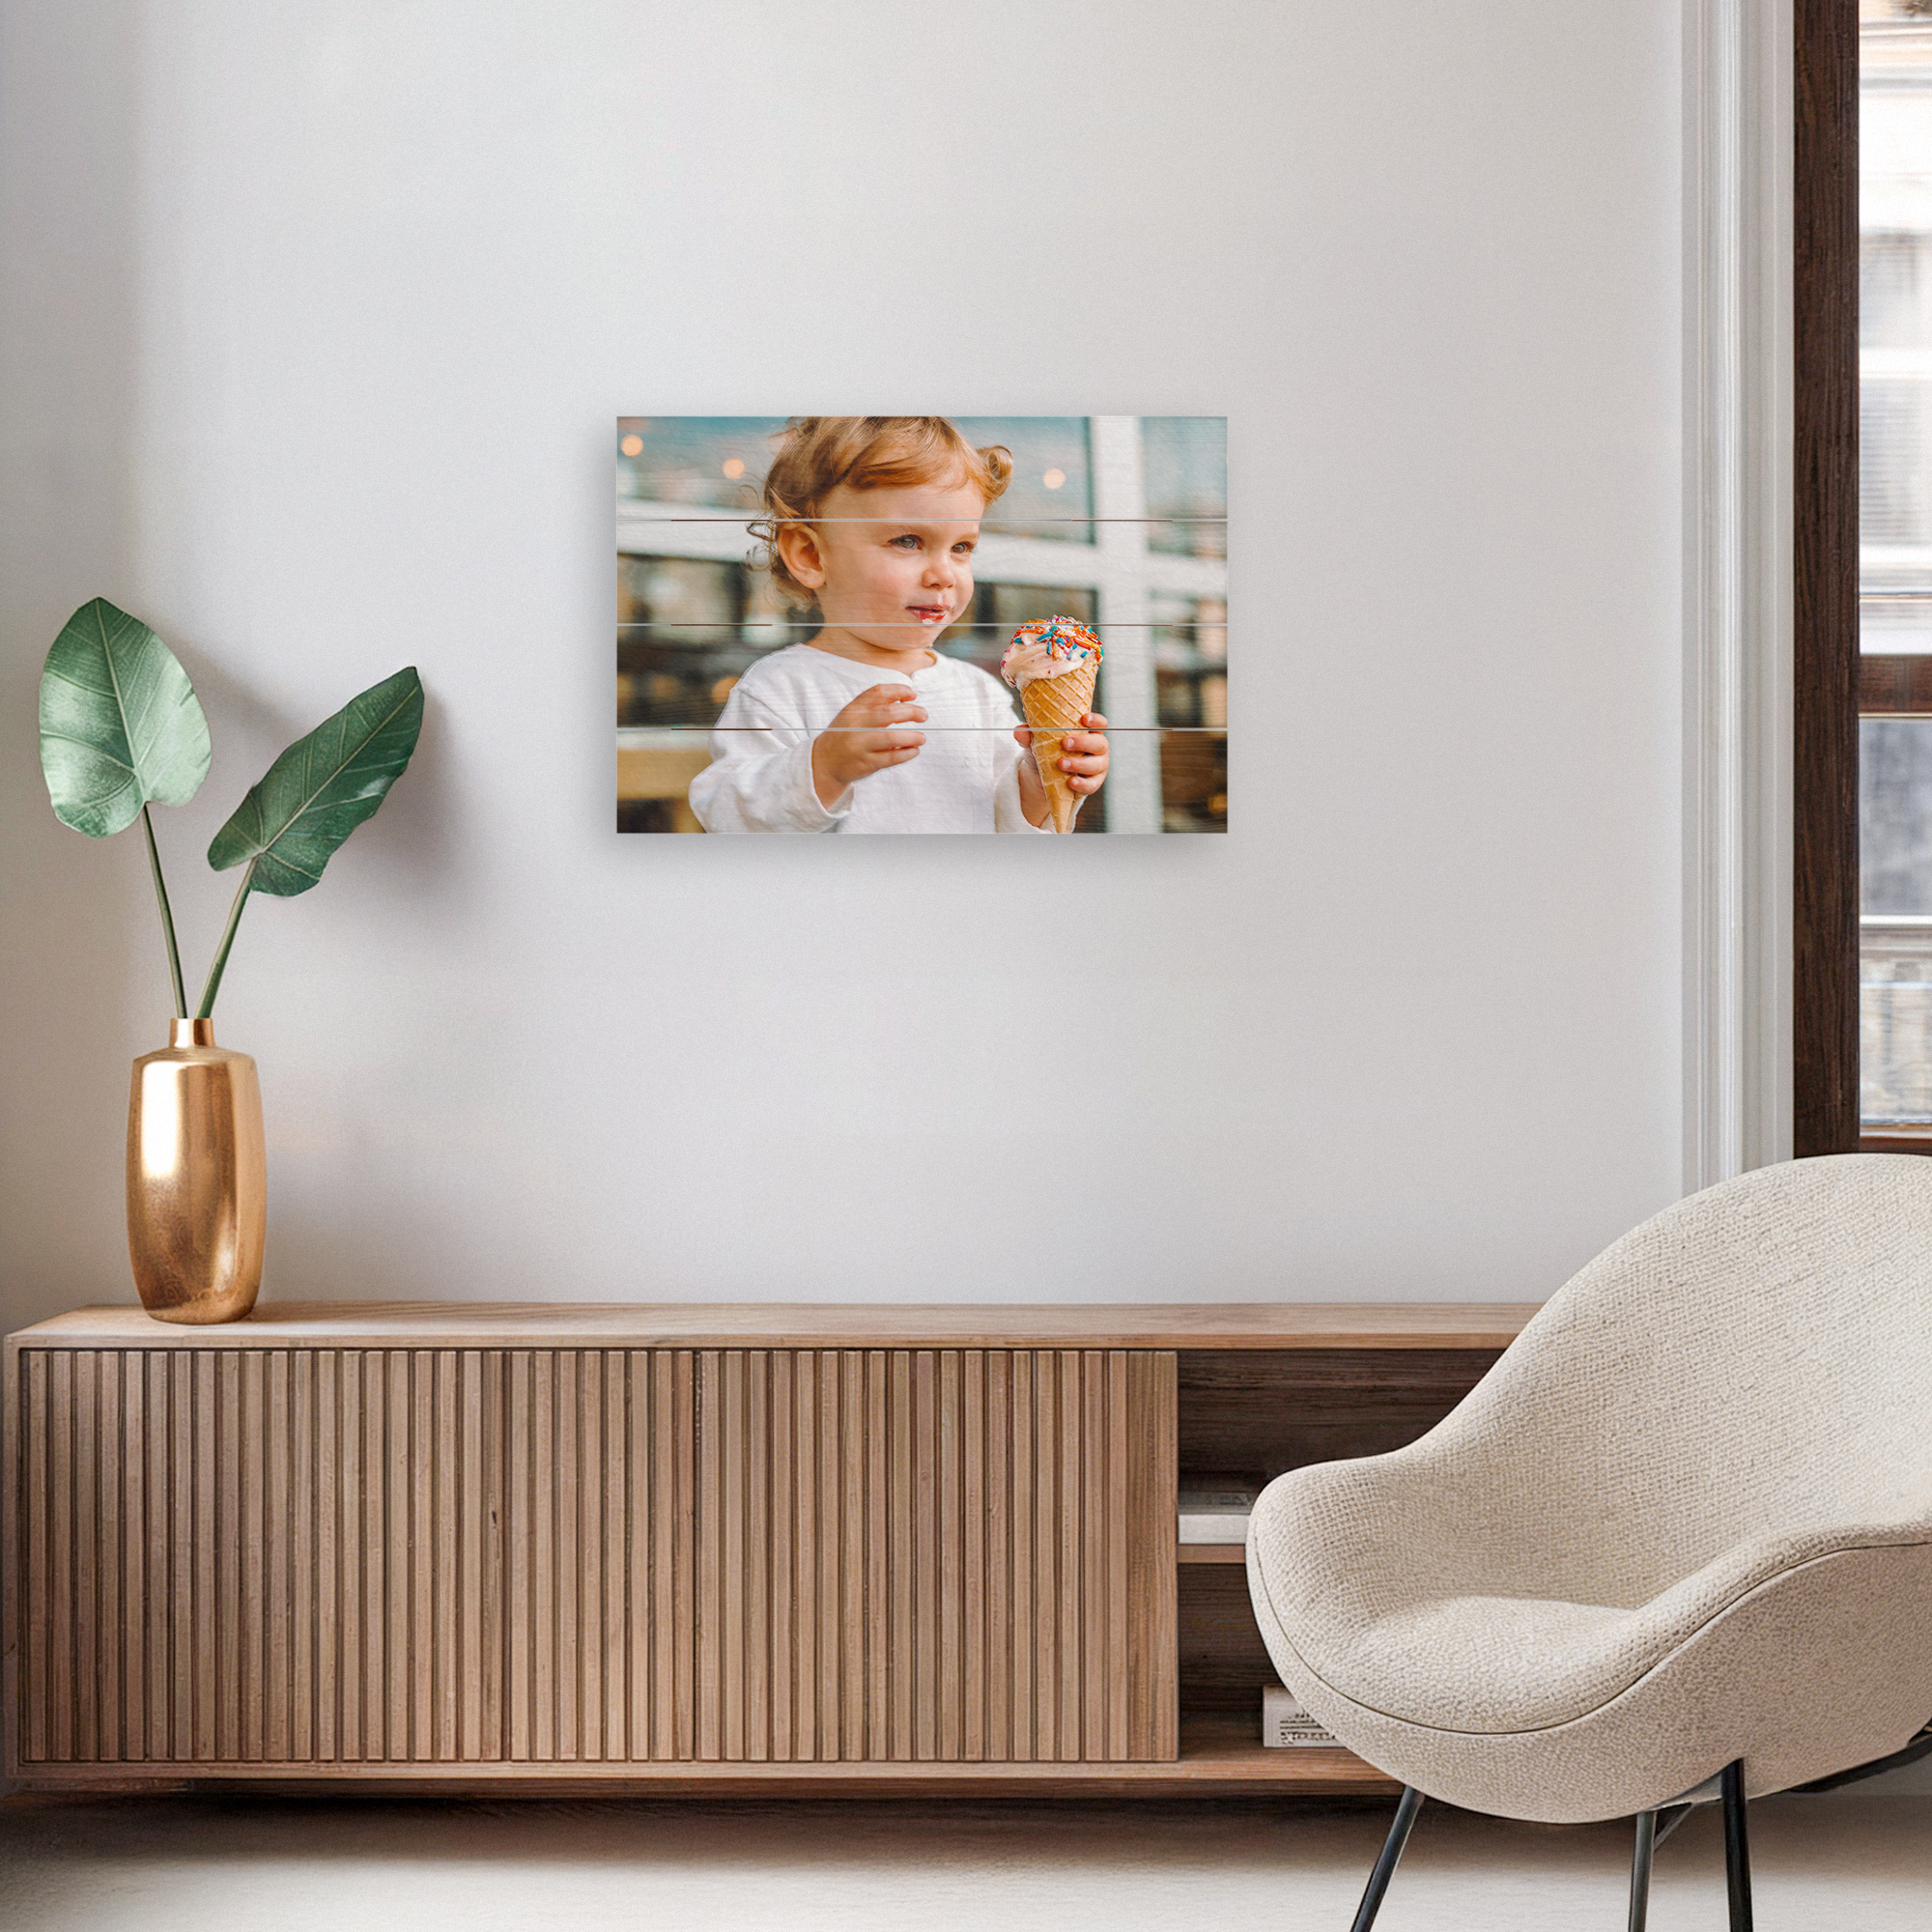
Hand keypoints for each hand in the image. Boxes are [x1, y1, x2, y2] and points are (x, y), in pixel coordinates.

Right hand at [811, 684, 926, 807]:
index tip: (913, 693)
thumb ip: (872, 706)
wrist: (823, 763)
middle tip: (924, 715)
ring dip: (912, 737)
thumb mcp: (851, 715)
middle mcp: (855, 725)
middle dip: (911, 712)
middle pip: (889, 713)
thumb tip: (905, 698)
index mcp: (853, 710)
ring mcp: (860, 745)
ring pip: (891, 738)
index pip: (878, 692)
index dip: (899, 690)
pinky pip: (892, 758)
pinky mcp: (866, 763)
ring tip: (922, 737)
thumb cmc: (843, 736)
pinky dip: (906, 753)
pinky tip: (914, 750)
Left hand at [1016, 711, 1108, 824]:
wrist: (1041, 777)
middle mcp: (1097, 747)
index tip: (1085, 718)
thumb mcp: (1036, 742)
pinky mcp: (1093, 783)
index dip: (1096, 720)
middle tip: (1065, 743)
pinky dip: (1082, 784)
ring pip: (1097, 764)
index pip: (1100, 723)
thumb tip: (1020, 730)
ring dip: (1079, 764)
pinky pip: (1092, 784)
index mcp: (1088, 732)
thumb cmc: (1046, 751)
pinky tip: (1071, 782)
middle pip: (1100, 743)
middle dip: (1084, 743)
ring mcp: (1098, 766)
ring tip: (1061, 763)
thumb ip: (1029, 735)